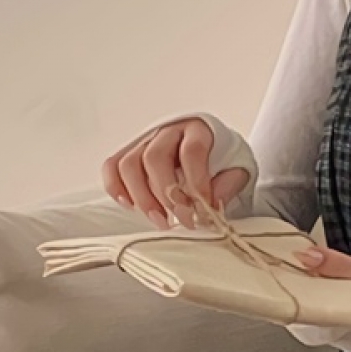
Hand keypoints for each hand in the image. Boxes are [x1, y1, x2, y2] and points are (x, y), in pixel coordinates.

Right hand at [101, 118, 248, 229]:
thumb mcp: (238, 169)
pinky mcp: (131, 152)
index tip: (202, 208)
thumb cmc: (224, 161)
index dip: (196, 181)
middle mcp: (168, 131)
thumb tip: (212, 206)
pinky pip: (112, 166)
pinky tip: (130, 206)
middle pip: (154, 158)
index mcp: (198, 130)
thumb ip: (229, 184)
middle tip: (182, 220)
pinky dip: (116, 188)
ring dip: (142, 198)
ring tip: (161, 220)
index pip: (191, 151)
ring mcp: (145, 140)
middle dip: (167, 195)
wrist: (213, 149)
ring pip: (129, 164)